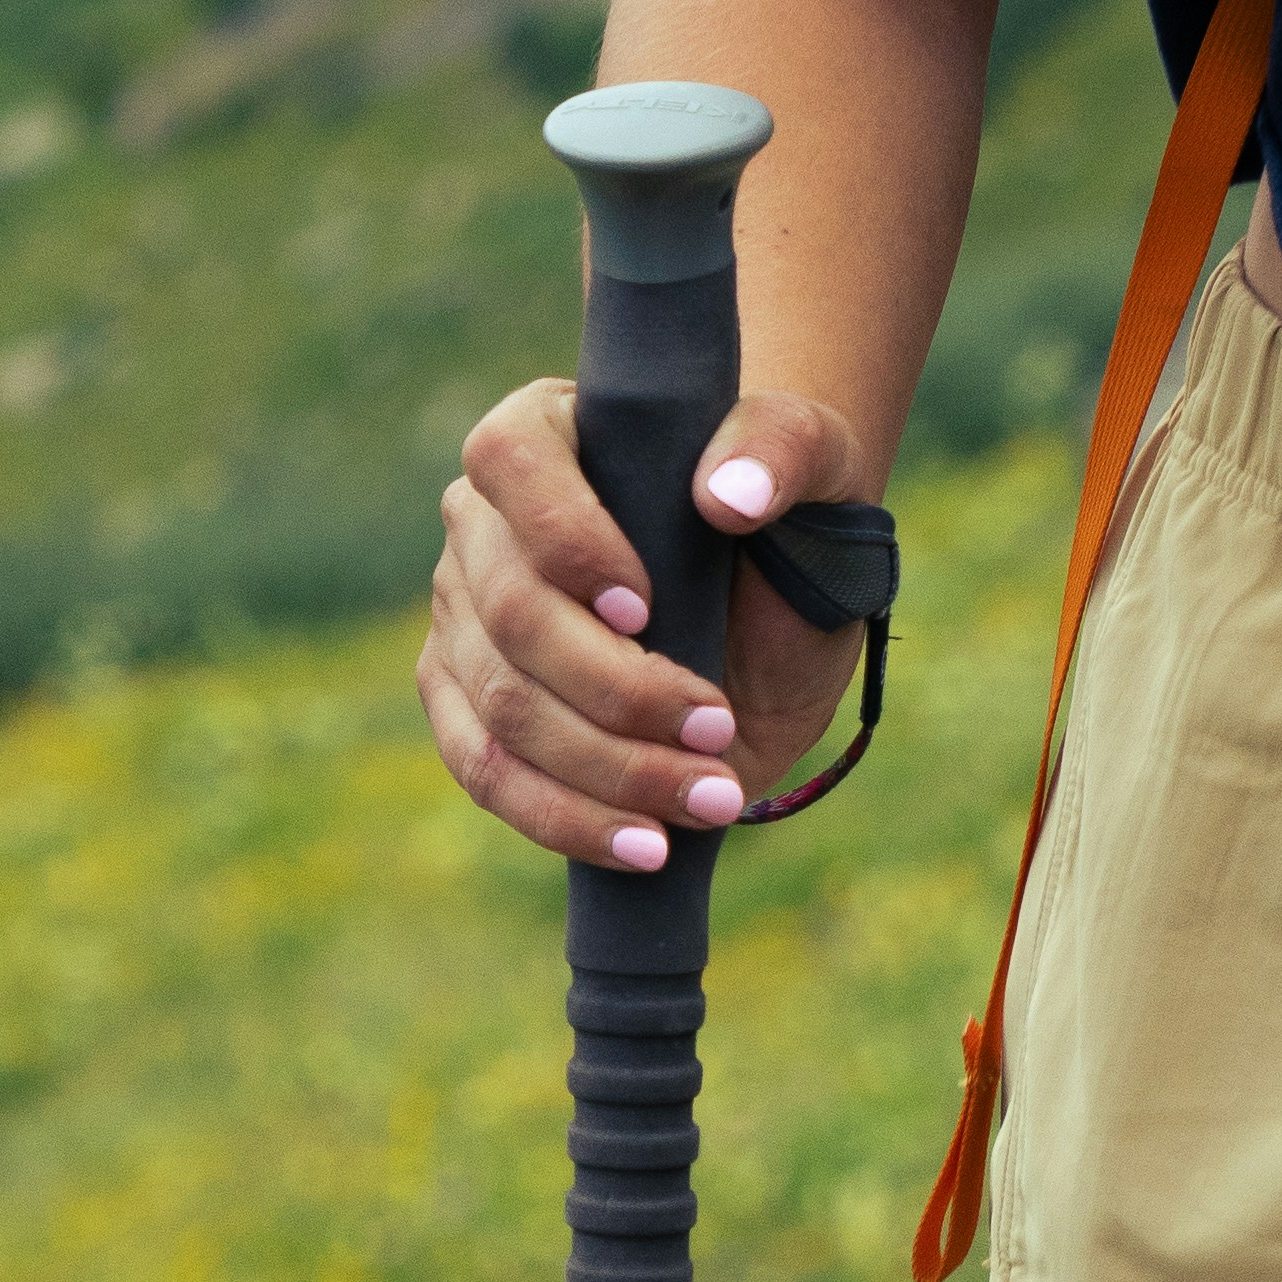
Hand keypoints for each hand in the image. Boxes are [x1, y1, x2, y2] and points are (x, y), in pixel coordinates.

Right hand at [420, 371, 870, 873]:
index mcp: (546, 434)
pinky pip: (488, 774)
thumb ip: (784, 449)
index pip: (510, 462)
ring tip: (710, 798)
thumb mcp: (817, 462)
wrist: (773, 601)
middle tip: (719, 730)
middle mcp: (483, 526)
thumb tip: (727, 495)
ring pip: (501, 709)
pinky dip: (565, 820)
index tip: (647, 605)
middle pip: (510, 613)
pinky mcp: (470, 706)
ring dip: (608, 770)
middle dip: (617, 689)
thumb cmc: (788, 512)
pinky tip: (646, 846)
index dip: (565, 538)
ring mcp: (464, 621)